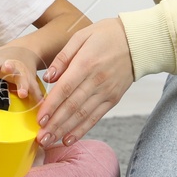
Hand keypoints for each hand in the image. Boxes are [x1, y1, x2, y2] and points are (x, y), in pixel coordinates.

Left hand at [0, 42, 43, 102]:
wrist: (26, 50)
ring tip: (25, 94)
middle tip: (9, 70)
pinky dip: (40, 98)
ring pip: (26, 80)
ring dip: (26, 86)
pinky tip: (42, 106)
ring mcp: (24, 74)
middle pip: (11, 69)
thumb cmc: (0, 55)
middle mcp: (12, 67)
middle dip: (11, 70)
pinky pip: (37, 91)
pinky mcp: (33, 82)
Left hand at [36, 17, 133, 147]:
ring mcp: (107, 91)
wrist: (138, 41)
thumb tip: (48, 77)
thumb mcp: (82, 36)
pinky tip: (68, 139)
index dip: (51, 106)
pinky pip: (96, 117)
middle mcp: (97, 80)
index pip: (65, 89)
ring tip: (49, 141)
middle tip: (40, 138)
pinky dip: (82, 129)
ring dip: (64, 130)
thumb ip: (63, 57)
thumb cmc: (107, 35)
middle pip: (72, 106)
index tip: (39, 119)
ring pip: (83, 115)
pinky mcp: (113, 99)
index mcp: (87, 63)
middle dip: (54, 124)